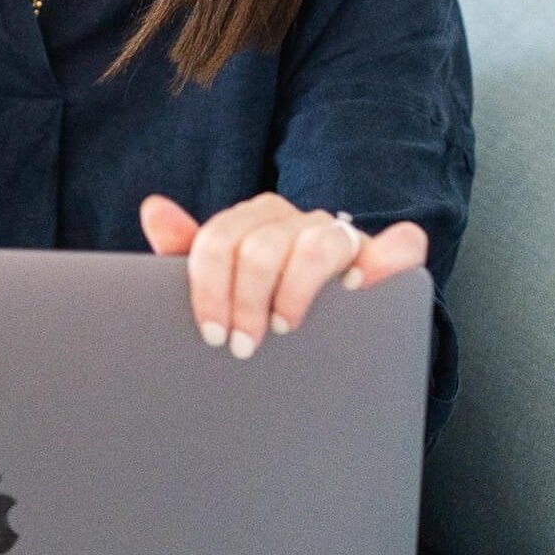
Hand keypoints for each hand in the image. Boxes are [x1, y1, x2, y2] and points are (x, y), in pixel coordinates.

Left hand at [138, 191, 428, 359]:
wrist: (322, 334)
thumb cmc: (259, 305)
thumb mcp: (222, 283)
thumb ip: (186, 250)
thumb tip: (154, 207)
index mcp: (252, 221)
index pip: (220, 238)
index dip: (210, 287)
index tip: (212, 333)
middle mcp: (296, 220)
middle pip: (261, 244)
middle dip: (246, 300)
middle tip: (243, 346)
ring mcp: (341, 236)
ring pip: (315, 241)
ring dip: (296, 288)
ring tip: (286, 328)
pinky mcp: (386, 257)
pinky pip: (400, 244)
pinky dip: (384, 261)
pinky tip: (359, 288)